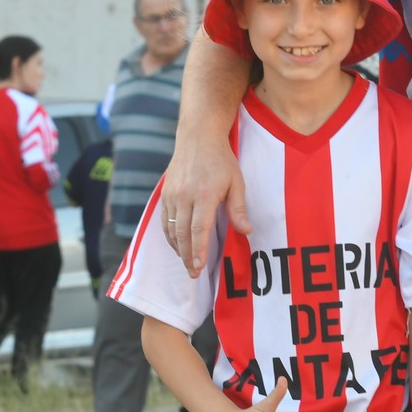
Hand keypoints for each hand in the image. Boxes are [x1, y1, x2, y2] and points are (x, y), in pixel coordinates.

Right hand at [160, 137, 249, 278]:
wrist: (198, 137)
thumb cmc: (221, 160)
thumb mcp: (236, 182)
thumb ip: (239, 209)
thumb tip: (246, 232)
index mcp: (204, 194)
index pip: (199, 229)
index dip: (198, 250)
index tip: (198, 267)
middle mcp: (185, 196)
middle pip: (183, 234)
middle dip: (187, 256)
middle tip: (193, 274)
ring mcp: (172, 195)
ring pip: (172, 229)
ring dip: (178, 249)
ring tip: (186, 263)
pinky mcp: (165, 193)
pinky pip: (165, 220)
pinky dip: (170, 235)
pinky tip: (177, 245)